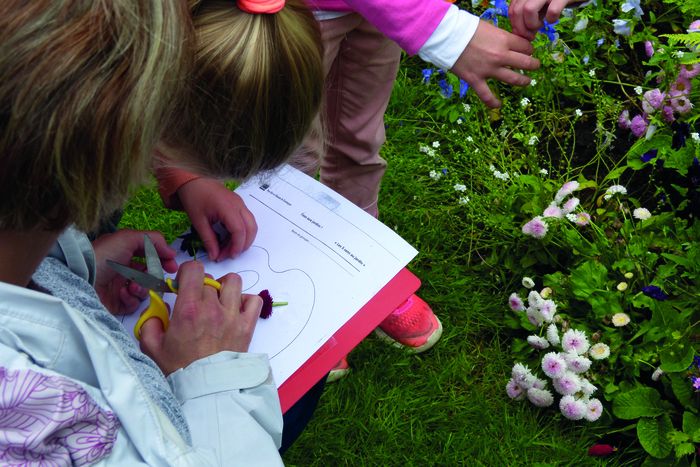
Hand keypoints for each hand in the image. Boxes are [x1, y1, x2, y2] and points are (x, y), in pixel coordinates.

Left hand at [92, 229, 177, 314]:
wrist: (82, 280)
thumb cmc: (104, 256)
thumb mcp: (128, 238)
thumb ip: (153, 240)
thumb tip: (171, 252)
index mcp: (124, 253)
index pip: (150, 255)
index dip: (162, 259)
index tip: (172, 266)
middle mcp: (123, 269)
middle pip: (150, 274)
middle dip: (152, 275)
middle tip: (153, 278)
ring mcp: (120, 287)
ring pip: (144, 290)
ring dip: (141, 287)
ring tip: (130, 285)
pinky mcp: (117, 304)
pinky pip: (133, 303)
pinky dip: (130, 298)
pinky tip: (120, 293)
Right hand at [138, 261, 261, 374]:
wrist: (205, 390)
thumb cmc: (180, 370)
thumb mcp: (152, 347)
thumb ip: (150, 322)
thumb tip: (158, 308)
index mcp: (188, 309)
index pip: (193, 269)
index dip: (187, 272)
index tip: (182, 283)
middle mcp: (212, 308)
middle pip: (210, 279)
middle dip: (201, 286)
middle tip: (196, 302)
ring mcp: (233, 316)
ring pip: (233, 282)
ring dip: (224, 288)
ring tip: (218, 301)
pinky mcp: (247, 326)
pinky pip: (254, 300)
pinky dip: (246, 301)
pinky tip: (234, 310)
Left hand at [177, 178, 256, 260]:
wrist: (193, 179)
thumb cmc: (194, 197)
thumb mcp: (198, 221)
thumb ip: (208, 240)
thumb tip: (215, 256)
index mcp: (227, 207)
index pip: (239, 230)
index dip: (236, 246)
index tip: (227, 256)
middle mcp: (238, 205)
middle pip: (251, 228)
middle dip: (243, 245)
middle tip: (229, 255)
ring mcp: (240, 203)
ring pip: (251, 225)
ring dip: (244, 239)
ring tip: (229, 248)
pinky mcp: (239, 204)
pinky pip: (246, 220)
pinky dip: (242, 232)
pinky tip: (230, 238)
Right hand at [451, 20, 539, 107]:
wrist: (448, 37)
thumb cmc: (466, 29)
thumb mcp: (489, 27)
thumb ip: (500, 37)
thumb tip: (508, 43)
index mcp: (504, 40)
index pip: (526, 47)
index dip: (529, 48)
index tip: (527, 50)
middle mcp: (500, 56)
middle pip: (525, 63)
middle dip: (533, 64)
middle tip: (535, 66)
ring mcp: (489, 70)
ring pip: (513, 79)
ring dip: (523, 81)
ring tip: (527, 82)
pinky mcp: (476, 80)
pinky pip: (487, 95)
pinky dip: (493, 102)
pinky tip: (498, 105)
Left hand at [509, 0, 578, 39]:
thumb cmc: (553, 1)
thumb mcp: (538, 8)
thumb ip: (526, 18)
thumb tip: (520, 35)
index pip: (512, 11)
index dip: (515, 26)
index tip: (523, 35)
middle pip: (517, 11)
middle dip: (522, 29)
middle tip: (531, 36)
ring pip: (528, 9)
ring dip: (532, 24)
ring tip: (541, 26)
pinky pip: (552, 10)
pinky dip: (551, 19)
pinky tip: (553, 19)